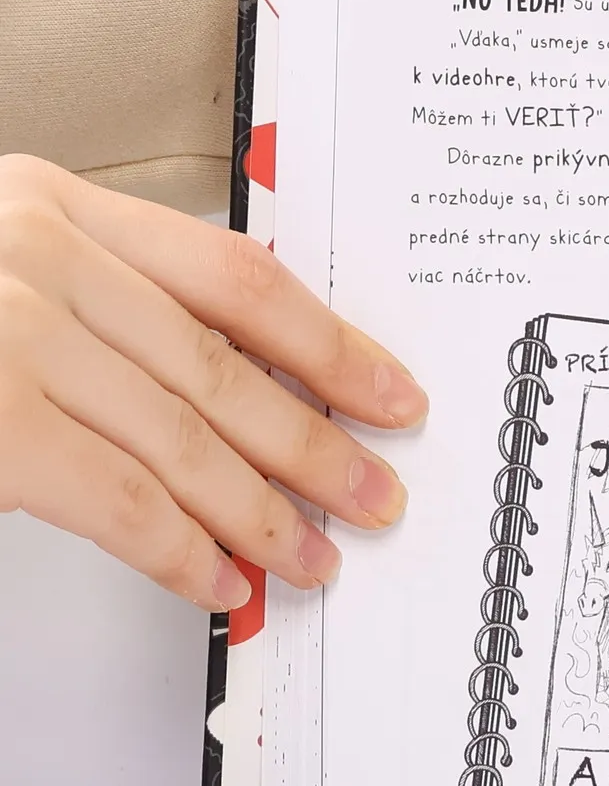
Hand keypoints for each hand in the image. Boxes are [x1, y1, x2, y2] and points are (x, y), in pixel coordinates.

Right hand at [0, 156, 425, 610]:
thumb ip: (96, 293)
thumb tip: (232, 391)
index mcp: (54, 203)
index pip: (238, 279)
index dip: (332, 344)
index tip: (393, 392)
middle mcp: (38, 254)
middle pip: (227, 367)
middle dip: (318, 445)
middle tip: (378, 492)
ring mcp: (8, 334)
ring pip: (184, 438)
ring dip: (264, 513)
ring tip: (317, 557)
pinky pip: (117, 497)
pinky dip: (180, 549)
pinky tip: (219, 583)